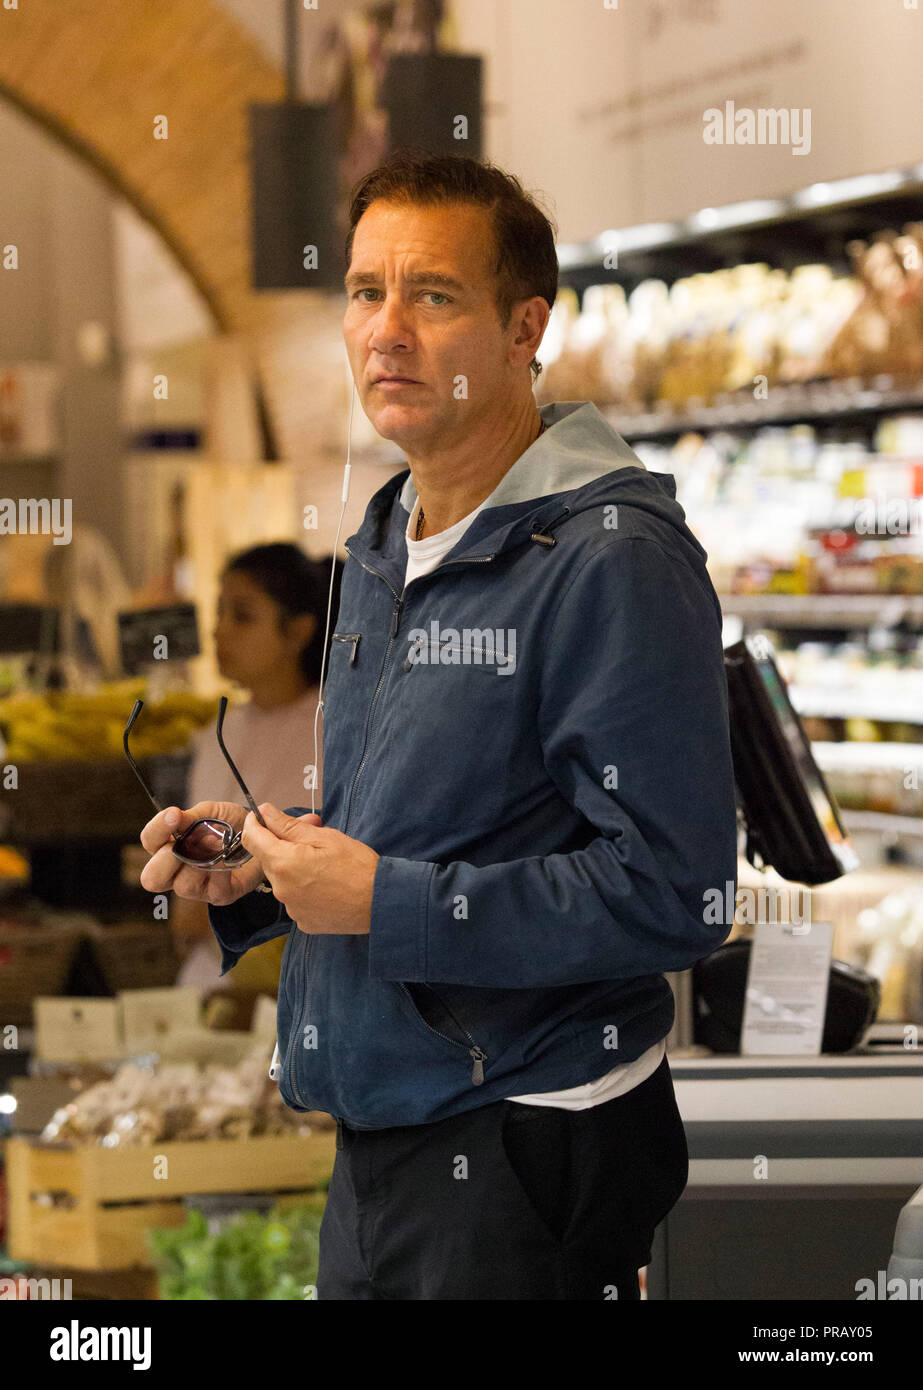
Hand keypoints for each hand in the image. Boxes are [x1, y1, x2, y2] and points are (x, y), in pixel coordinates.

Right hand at [139, 801, 274, 907]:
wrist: (264, 835)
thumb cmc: (232, 824)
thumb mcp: (213, 812)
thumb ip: (192, 816)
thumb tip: (174, 816)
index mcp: (169, 845)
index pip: (150, 841)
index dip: (157, 829)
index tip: (173, 814)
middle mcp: (177, 870)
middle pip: (152, 879)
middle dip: (166, 861)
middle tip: (186, 843)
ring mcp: (197, 887)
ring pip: (183, 885)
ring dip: (202, 862)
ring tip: (219, 844)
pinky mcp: (219, 896)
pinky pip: (213, 889)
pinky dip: (222, 872)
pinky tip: (229, 859)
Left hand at [240, 802, 378, 934]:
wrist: (381, 903)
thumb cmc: (358, 866)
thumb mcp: (325, 836)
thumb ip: (288, 825)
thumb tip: (264, 812)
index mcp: (284, 863)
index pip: (252, 839)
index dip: (254, 823)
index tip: (261, 816)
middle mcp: (281, 890)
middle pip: (269, 860)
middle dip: (283, 844)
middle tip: (312, 834)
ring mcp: (291, 909)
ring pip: (283, 880)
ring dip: (294, 867)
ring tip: (324, 863)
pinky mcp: (303, 922)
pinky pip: (295, 898)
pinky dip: (304, 888)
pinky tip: (325, 884)